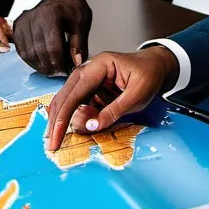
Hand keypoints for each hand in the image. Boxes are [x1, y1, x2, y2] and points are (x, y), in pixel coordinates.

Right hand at [13, 0, 91, 74]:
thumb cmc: (71, 6)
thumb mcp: (82, 21)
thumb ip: (79, 43)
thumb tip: (76, 63)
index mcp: (51, 14)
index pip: (52, 48)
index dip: (59, 64)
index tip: (65, 71)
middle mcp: (33, 17)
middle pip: (38, 52)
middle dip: (49, 67)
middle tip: (58, 73)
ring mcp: (23, 21)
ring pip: (27, 53)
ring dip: (39, 65)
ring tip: (50, 69)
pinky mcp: (18, 25)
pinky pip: (20, 49)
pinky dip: (30, 59)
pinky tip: (40, 62)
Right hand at [44, 46, 178, 151]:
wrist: (157, 65)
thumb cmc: (149, 76)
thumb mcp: (136, 96)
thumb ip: (113, 111)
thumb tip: (90, 126)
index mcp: (100, 65)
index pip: (75, 92)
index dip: (63, 116)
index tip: (55, 135)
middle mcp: (89, 69)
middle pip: (65, 95)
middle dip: (56, 120)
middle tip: (51, 143)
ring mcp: (88, 78)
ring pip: (68, 99)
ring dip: (63, 119)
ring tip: (58, 139)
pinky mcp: (91, 88)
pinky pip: (77, 103)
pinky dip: (73, 117)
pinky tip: (71, 129)